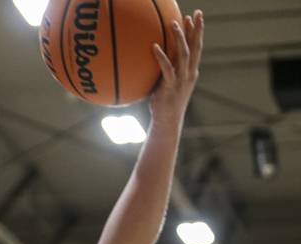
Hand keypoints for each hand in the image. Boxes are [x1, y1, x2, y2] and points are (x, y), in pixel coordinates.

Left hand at [150, 10, 203, 129]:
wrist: (167, 122)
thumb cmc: (166, 103)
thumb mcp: (171, 84)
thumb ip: (169, 71)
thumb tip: (160, 59)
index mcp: (191, 72)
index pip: (197, 48)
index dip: (197, 32)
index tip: (196, 17)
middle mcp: (189, 74)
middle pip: (195, 47)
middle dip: (197, 29)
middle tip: (197, 13)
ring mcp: (181, 80)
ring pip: (183, 54)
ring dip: (180, 38)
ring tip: (174, 24)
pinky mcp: (170, 87)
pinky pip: (166, 68)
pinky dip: (161, 57)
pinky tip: (154, 47)